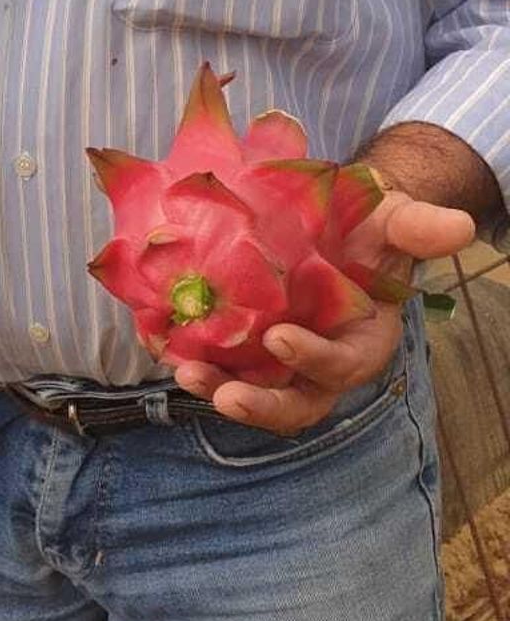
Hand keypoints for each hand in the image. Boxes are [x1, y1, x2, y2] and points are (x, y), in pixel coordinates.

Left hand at [169, 191, 475, 435]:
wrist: (328, 215)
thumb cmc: (366, 223)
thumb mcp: (393, 218)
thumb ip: (417, 228)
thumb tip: (458, 226)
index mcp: (363, 340)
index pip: (342, 366)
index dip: (314, 359)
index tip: (279, 339)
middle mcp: (320, 361)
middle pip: (296, 402)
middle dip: (260, 405)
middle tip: (222, 393)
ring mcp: (279, 360)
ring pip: (254, 392)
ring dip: (218, 389)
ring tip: (184, 373)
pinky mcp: (243, 345)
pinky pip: (220, 364)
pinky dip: (194, 359)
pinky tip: (161, 343)